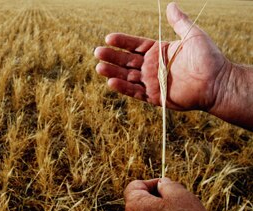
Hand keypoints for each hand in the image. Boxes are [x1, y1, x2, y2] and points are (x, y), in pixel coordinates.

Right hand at [94, 2, 228, 110]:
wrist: (217, 82)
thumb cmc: (208, 58)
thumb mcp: (193, 35)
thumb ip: (180, 22)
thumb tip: (171, 5)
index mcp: (158, 51)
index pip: (135, 45)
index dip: (122, 42)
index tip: (109, 37)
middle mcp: (152, 67)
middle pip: (127, 61)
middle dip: (112, 57)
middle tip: (98, 52)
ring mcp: (151, 82)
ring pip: (127, 76)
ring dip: (113, 72)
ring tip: (99, 67)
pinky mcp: (154, 96)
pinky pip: (135, 92)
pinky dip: (123, 88)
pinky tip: (111, 82)